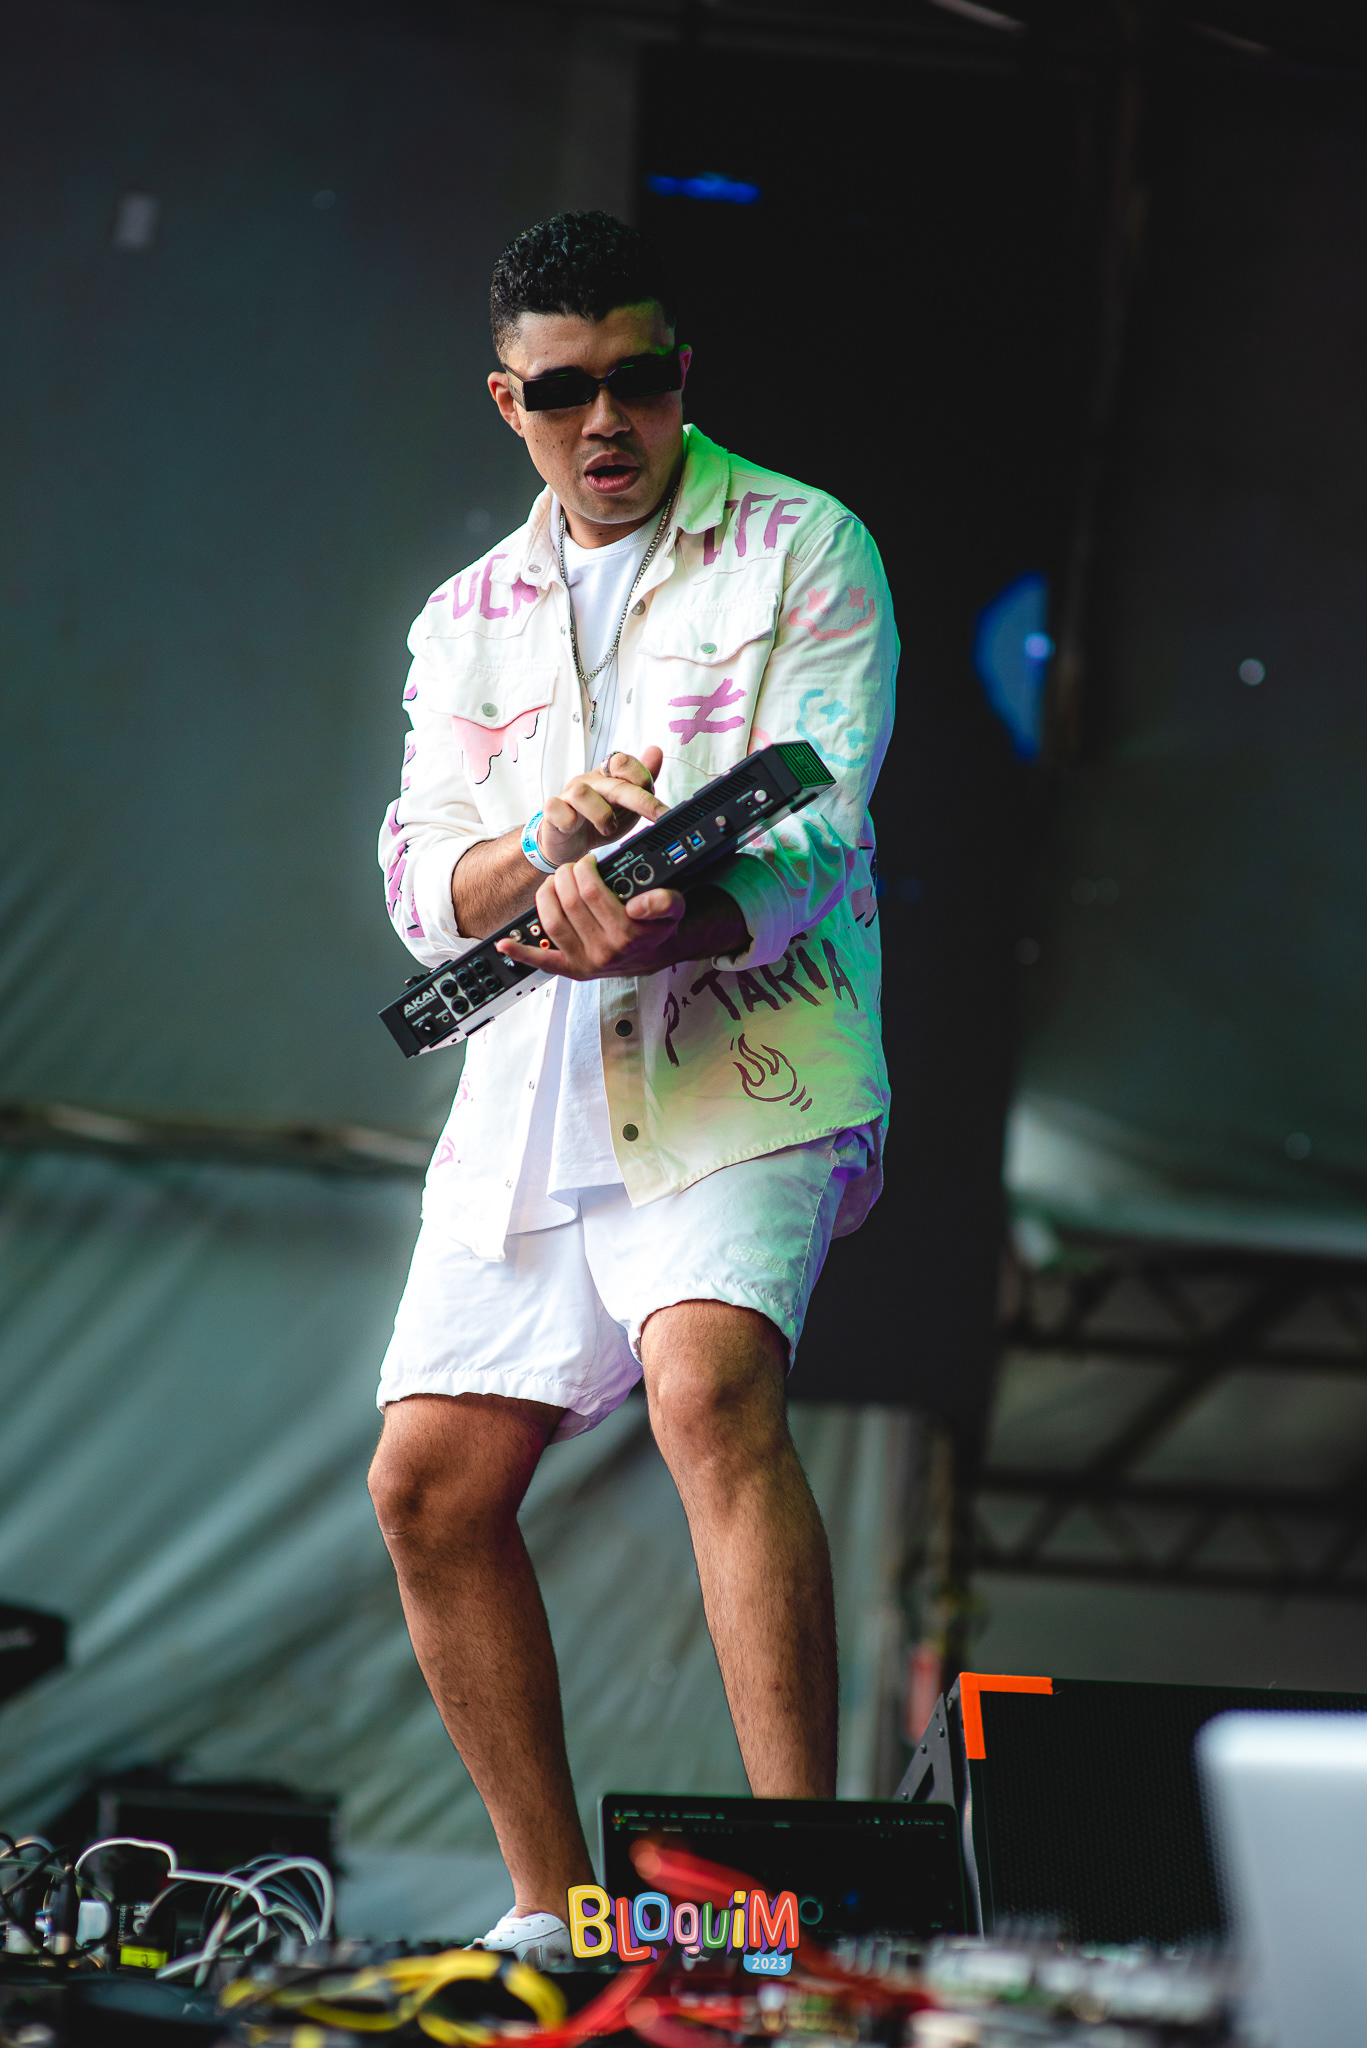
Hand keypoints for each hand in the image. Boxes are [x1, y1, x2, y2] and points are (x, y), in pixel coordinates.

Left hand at [497, 854, 688, 981]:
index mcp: (626, 933)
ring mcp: (586, 961)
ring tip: (555, 883)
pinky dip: (521, 953)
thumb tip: (638, 904)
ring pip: (552, 921)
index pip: (591, 891)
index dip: (585, 869)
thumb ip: (664, 901)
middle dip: (566, 875)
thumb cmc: (656, 925)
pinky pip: (543, 961)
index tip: (589, 861)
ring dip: (547, 895)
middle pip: (569, 902)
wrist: (654, 953)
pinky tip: (505, 944)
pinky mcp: (572, 969)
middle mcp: (604, 951)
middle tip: (571, 867)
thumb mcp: (674, 907)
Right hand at [536, 746, 665, 866]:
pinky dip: (567, 818)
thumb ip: (641, 780)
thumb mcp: (626, 804)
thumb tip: (656, 751)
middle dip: (640, 800)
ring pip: (582, 793)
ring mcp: (567, 796)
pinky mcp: (552, 812)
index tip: (659, 805)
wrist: (567, 844)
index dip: (642, 778)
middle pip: (614, 783)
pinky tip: (573, 825)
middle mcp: (588, 782)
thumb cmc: (596, 822)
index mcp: (606, 777)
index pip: (623, 762)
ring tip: (608, 828)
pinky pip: (556, 808)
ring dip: (601, 815)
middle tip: (658, 816)